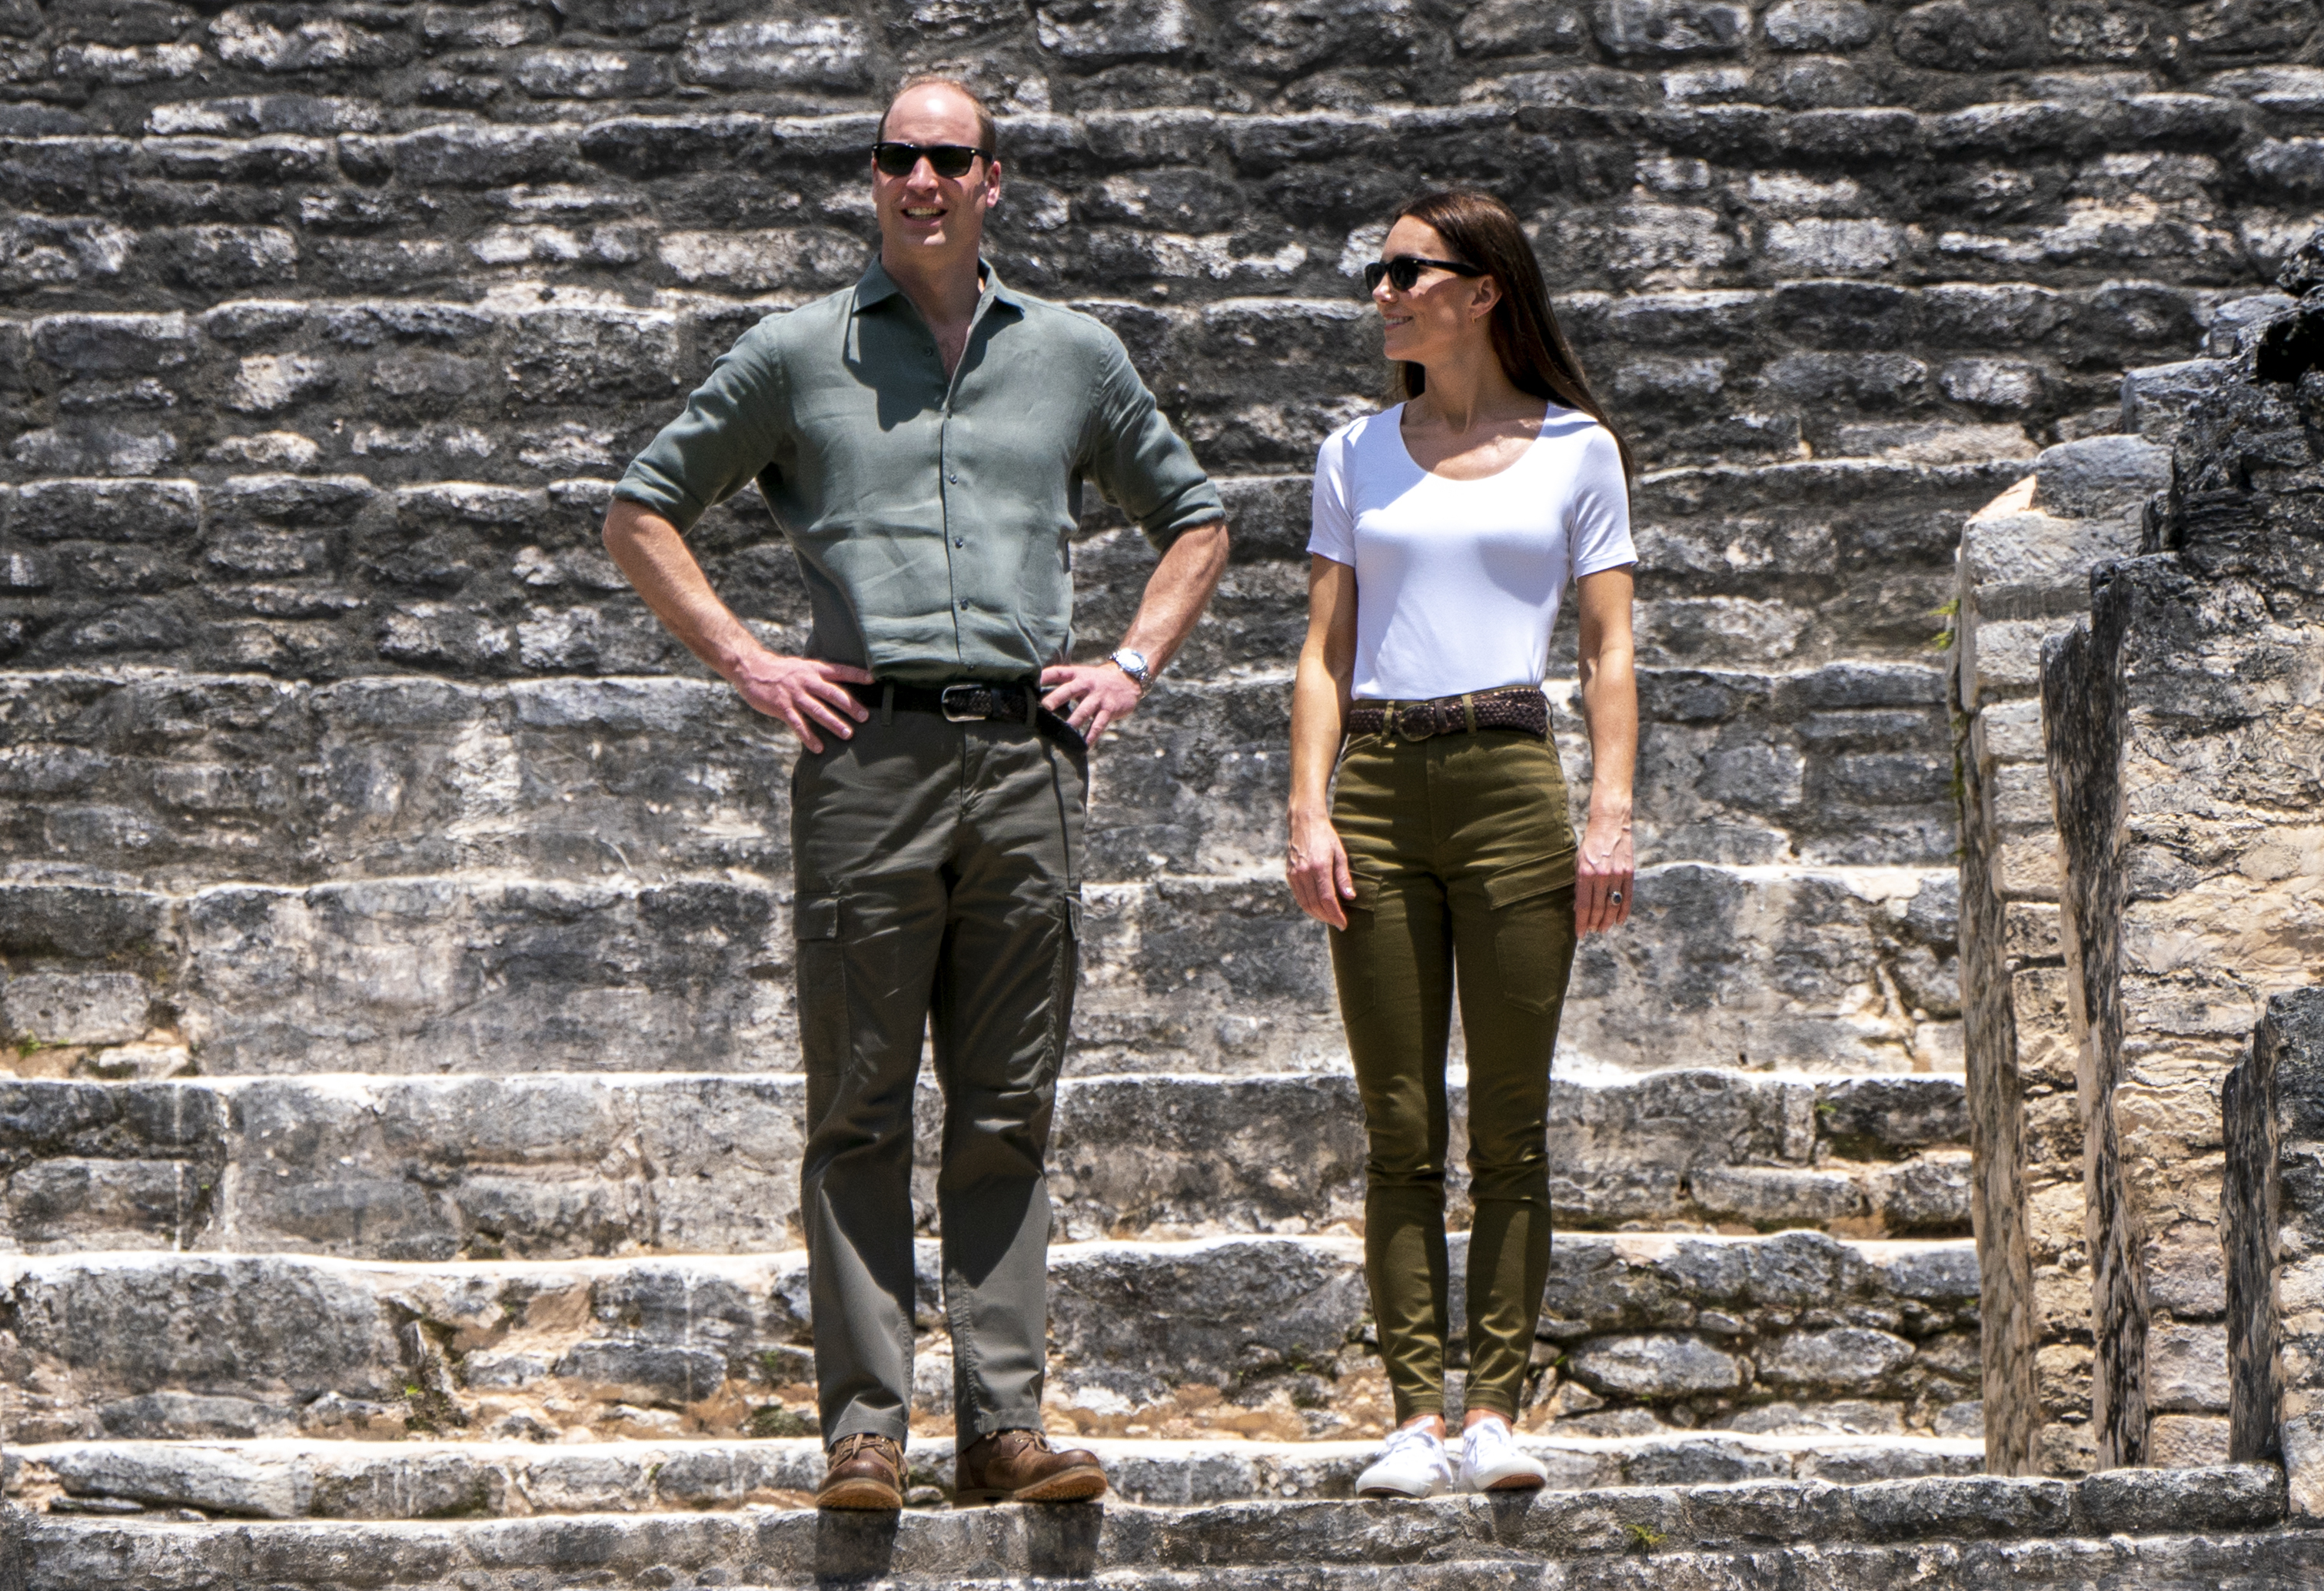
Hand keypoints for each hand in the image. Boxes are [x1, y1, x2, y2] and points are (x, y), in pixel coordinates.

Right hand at [728, 648, 873, 752]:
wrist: (751, 668)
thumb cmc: (780, 670)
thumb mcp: (803, 667)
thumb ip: (820, 677)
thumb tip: (840, 688)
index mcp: (814, 670)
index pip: (840, 671)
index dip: (857, 674)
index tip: (874, 679)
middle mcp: (807, 681)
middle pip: (833, 693)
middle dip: (850, 706)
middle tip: (865, 717)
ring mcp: (794, 694)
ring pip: (818, 710)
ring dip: (834, 723)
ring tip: (848, 734)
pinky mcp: (782, 707)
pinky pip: (798, 724)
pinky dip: (809, 737)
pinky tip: (818, 748)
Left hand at [1039, 660, 1143, 744]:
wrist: (1127, 678)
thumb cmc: (1096, 680)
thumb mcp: (1081, 675)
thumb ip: (1062, 683)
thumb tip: (1036, 694)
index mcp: (1077, 674)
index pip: (1058, 672)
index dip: (1045, 676)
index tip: (1031, 682)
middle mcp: (1086, 684)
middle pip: (1070, 690)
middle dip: (1056, 698)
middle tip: (1044, 707)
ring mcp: (1098, 697)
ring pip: (1084, 711)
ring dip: (1073, 722)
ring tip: (1062, 734)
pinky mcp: (1109, 709)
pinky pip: (1098, 725)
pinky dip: (1091, 736)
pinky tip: (1084, 746)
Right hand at [1286, 809, 1356, 928]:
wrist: (1304, 822)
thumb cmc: (1325, 836)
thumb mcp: (1340, 853)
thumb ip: (1343, 877)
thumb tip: (1350, 897)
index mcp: (1319, 867)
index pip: (1327, 899)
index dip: (1336, 914)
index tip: (1343, 924)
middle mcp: (1304, 873)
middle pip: (1316, 905)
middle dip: (1328, 917)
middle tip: (1339, 923)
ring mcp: (1295, 874)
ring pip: (1305, 904)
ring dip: (1318, 915)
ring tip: (1329, 918)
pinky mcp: (1290, 875)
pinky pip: (1299, 897)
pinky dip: (1308, 906)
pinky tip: (1317, 908)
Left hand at [1576, 813, 1632, 934]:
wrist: (1609, 825)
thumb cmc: (1590, 845)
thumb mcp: (1578, 863)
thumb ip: (1579, 885)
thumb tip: (1578, 908)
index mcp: (1585, 873)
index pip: (1584, 905)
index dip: (1582, 922)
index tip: (1580, 934)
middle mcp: (1602, 875)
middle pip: (1598, 908)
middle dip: (1594, 923)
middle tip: (1593, 931)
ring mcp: (1617, 874)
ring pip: (1613, 905)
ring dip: (1607, 921)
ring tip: (1603, 929)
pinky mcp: (1629, 872)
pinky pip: (1627, 897)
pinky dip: (1623, 911)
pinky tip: (1619, 921)